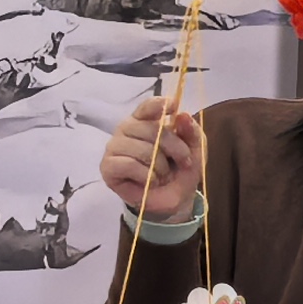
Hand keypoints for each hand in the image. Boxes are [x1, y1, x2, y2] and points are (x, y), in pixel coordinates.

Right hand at [100, 97, 201, 223]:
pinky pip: (128, 165)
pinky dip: (146, 175)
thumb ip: (191, 132)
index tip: (173, 106)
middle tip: (185, 162)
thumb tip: (182, 115)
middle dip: (175, 148)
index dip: (159, 104)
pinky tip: (150, 181)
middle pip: (151, 129)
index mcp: (146, 120)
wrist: (173, 199)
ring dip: (161, 166)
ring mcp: (114, 147)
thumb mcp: (195, 150)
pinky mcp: (108, 166)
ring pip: (142, 149)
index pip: (147, 106)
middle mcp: (127, 129)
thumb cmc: (180, 169)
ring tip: (163, 175)